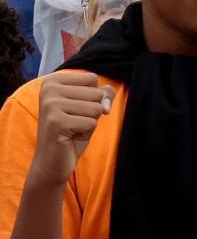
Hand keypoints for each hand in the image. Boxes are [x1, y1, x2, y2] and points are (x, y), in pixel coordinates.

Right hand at [29, 72, 110, 186]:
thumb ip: (102, 93)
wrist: (52, 160)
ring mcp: (50, 104)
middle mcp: (48, 89)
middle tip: (74, 122)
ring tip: (72, 128)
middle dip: (92, 111)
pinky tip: (70, 136)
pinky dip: (86, 132)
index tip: (76, 109)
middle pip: (96, 92)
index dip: (93, 97)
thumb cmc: (72, 131)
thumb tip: (107, 93)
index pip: (91, 78)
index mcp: (52, 81)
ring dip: (89, 122)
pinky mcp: (56, 121)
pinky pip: (91, 122)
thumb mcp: (89, 108)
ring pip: (96, 107)